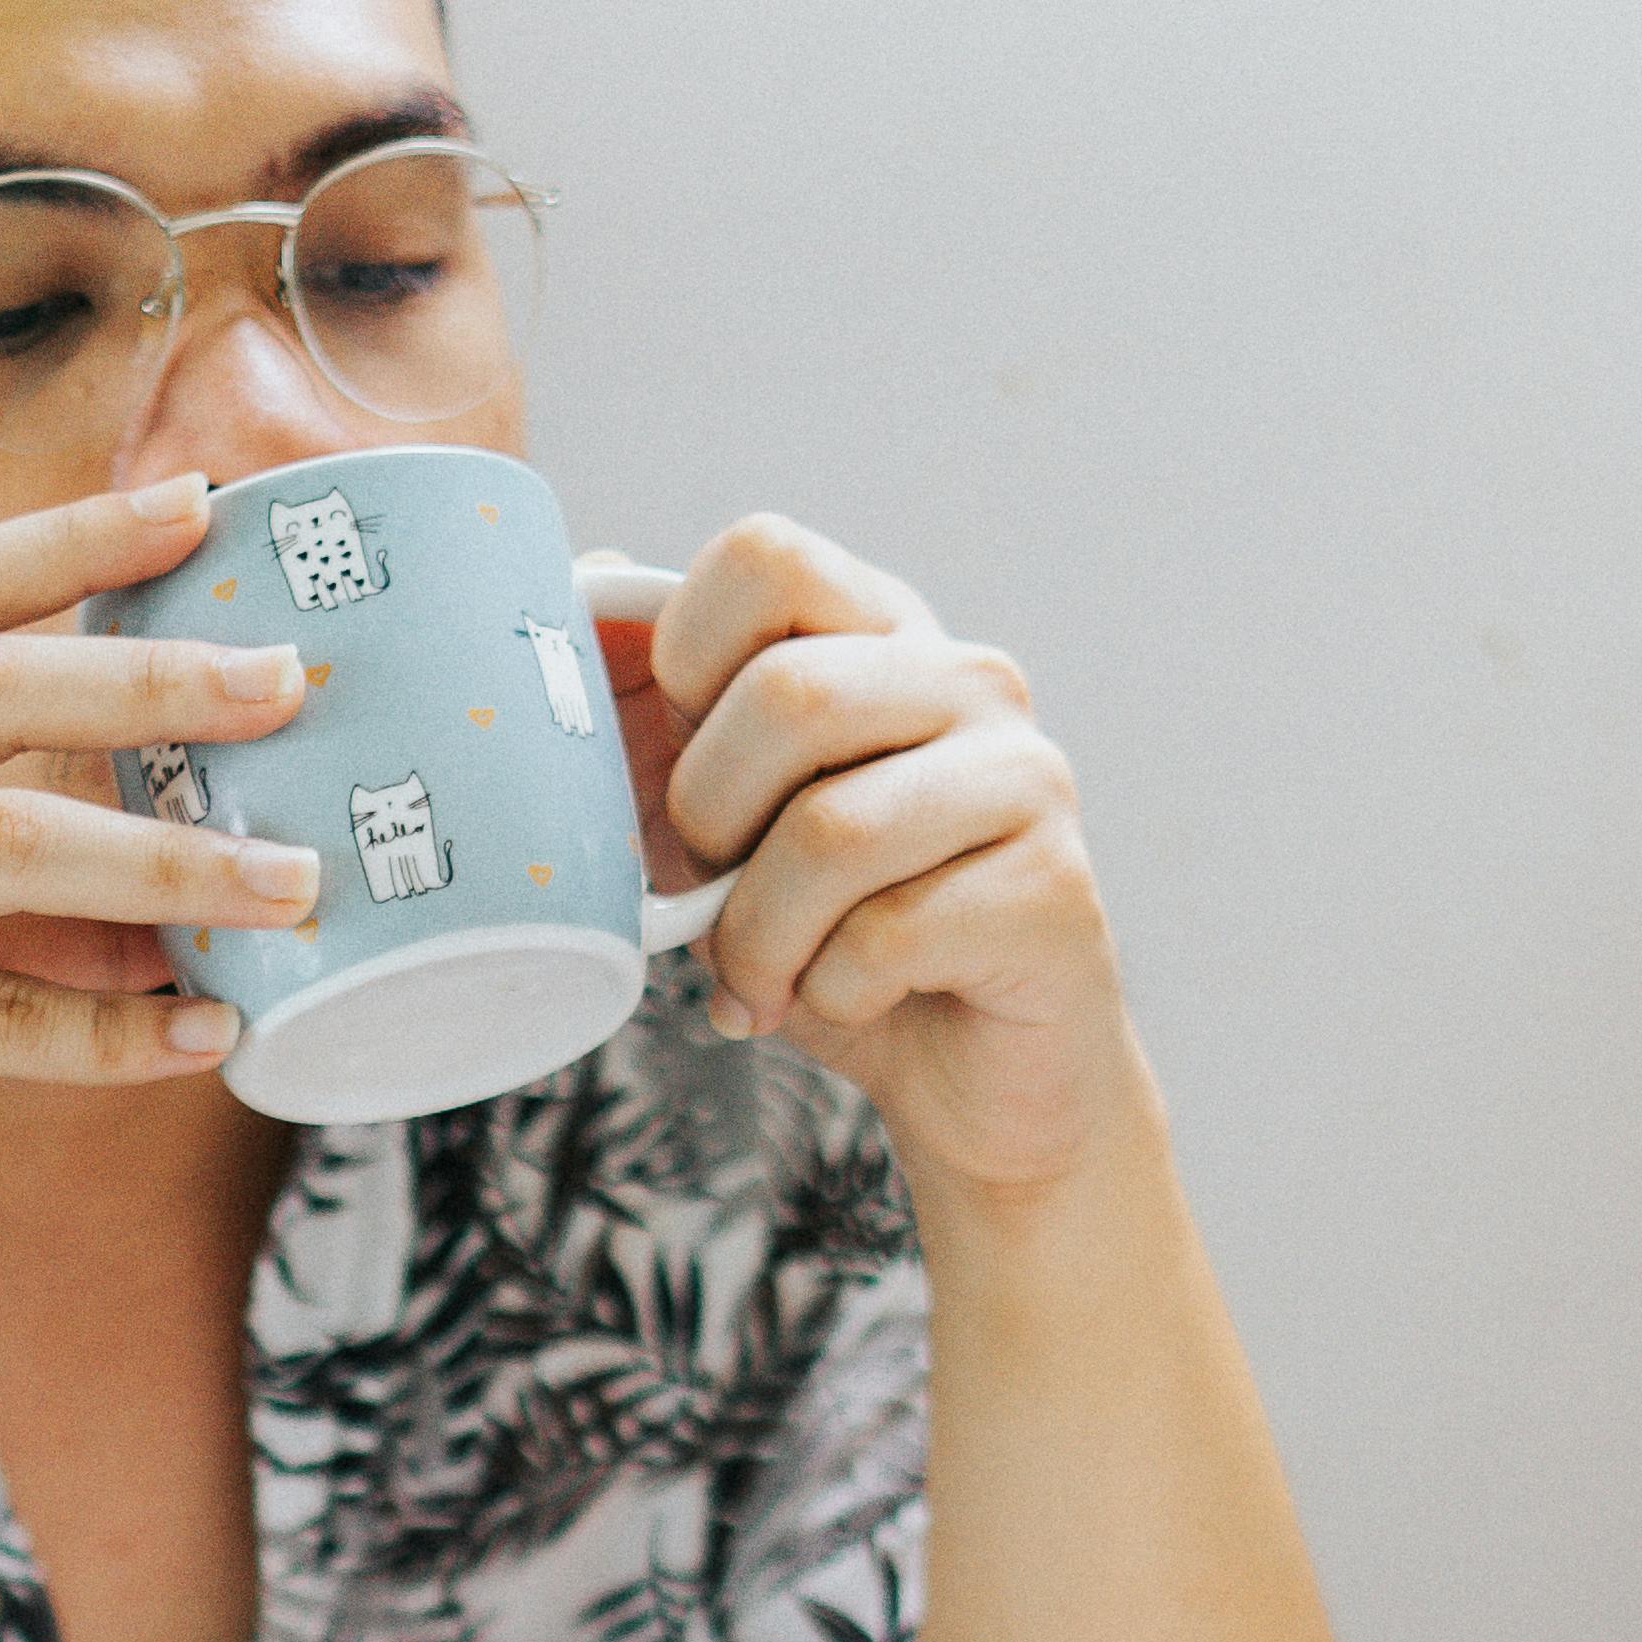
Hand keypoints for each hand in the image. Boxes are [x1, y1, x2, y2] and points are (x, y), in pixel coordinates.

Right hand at [0, 473, 325, 1315]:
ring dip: (169, 865)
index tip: (200, 503)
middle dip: (153, 676)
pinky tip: (205, 1040)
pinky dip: (108, 1032)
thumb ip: (1, 905)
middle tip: (290, 681)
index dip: (71, 537)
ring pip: (7, 840)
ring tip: (293, 886)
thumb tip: (173, 925)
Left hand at [622, 519, 1155, 1215]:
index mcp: (880, 635)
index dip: (683, 661)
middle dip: (708, 823)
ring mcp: (1025, 777)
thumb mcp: (720, 833)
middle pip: (788, 694)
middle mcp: (967, 679)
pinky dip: (831, 994)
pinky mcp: (1055, 891)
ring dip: (760, 937)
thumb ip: (661, 722)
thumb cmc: (834, 942)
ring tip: (767, 978)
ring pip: (832, 832)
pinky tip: (853, 1001)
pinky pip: (885, 938)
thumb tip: (586, 583)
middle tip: (714, 895)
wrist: (975, 1085)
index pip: (765, 556)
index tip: (684, 762)